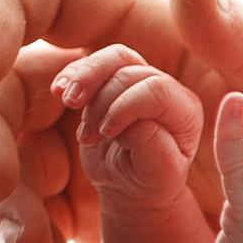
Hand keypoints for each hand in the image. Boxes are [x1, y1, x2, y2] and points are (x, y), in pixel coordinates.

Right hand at [55, 46, 206, 210]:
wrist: (130, 184)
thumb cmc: (149, 181)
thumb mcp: (158, 174)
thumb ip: (152, 146)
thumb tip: (131, 123)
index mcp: (185, 111)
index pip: (156, 90)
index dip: (126, 106)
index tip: (108, 133)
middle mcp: (166, 89)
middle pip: (130, 71)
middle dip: (101, 98)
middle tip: (86, 135)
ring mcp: (139, 81)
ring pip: (114, 58)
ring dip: (84, 77)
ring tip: (66, 100)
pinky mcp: (113, 80)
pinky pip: (94, 64)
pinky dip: (72, 74)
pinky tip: (58, 91)